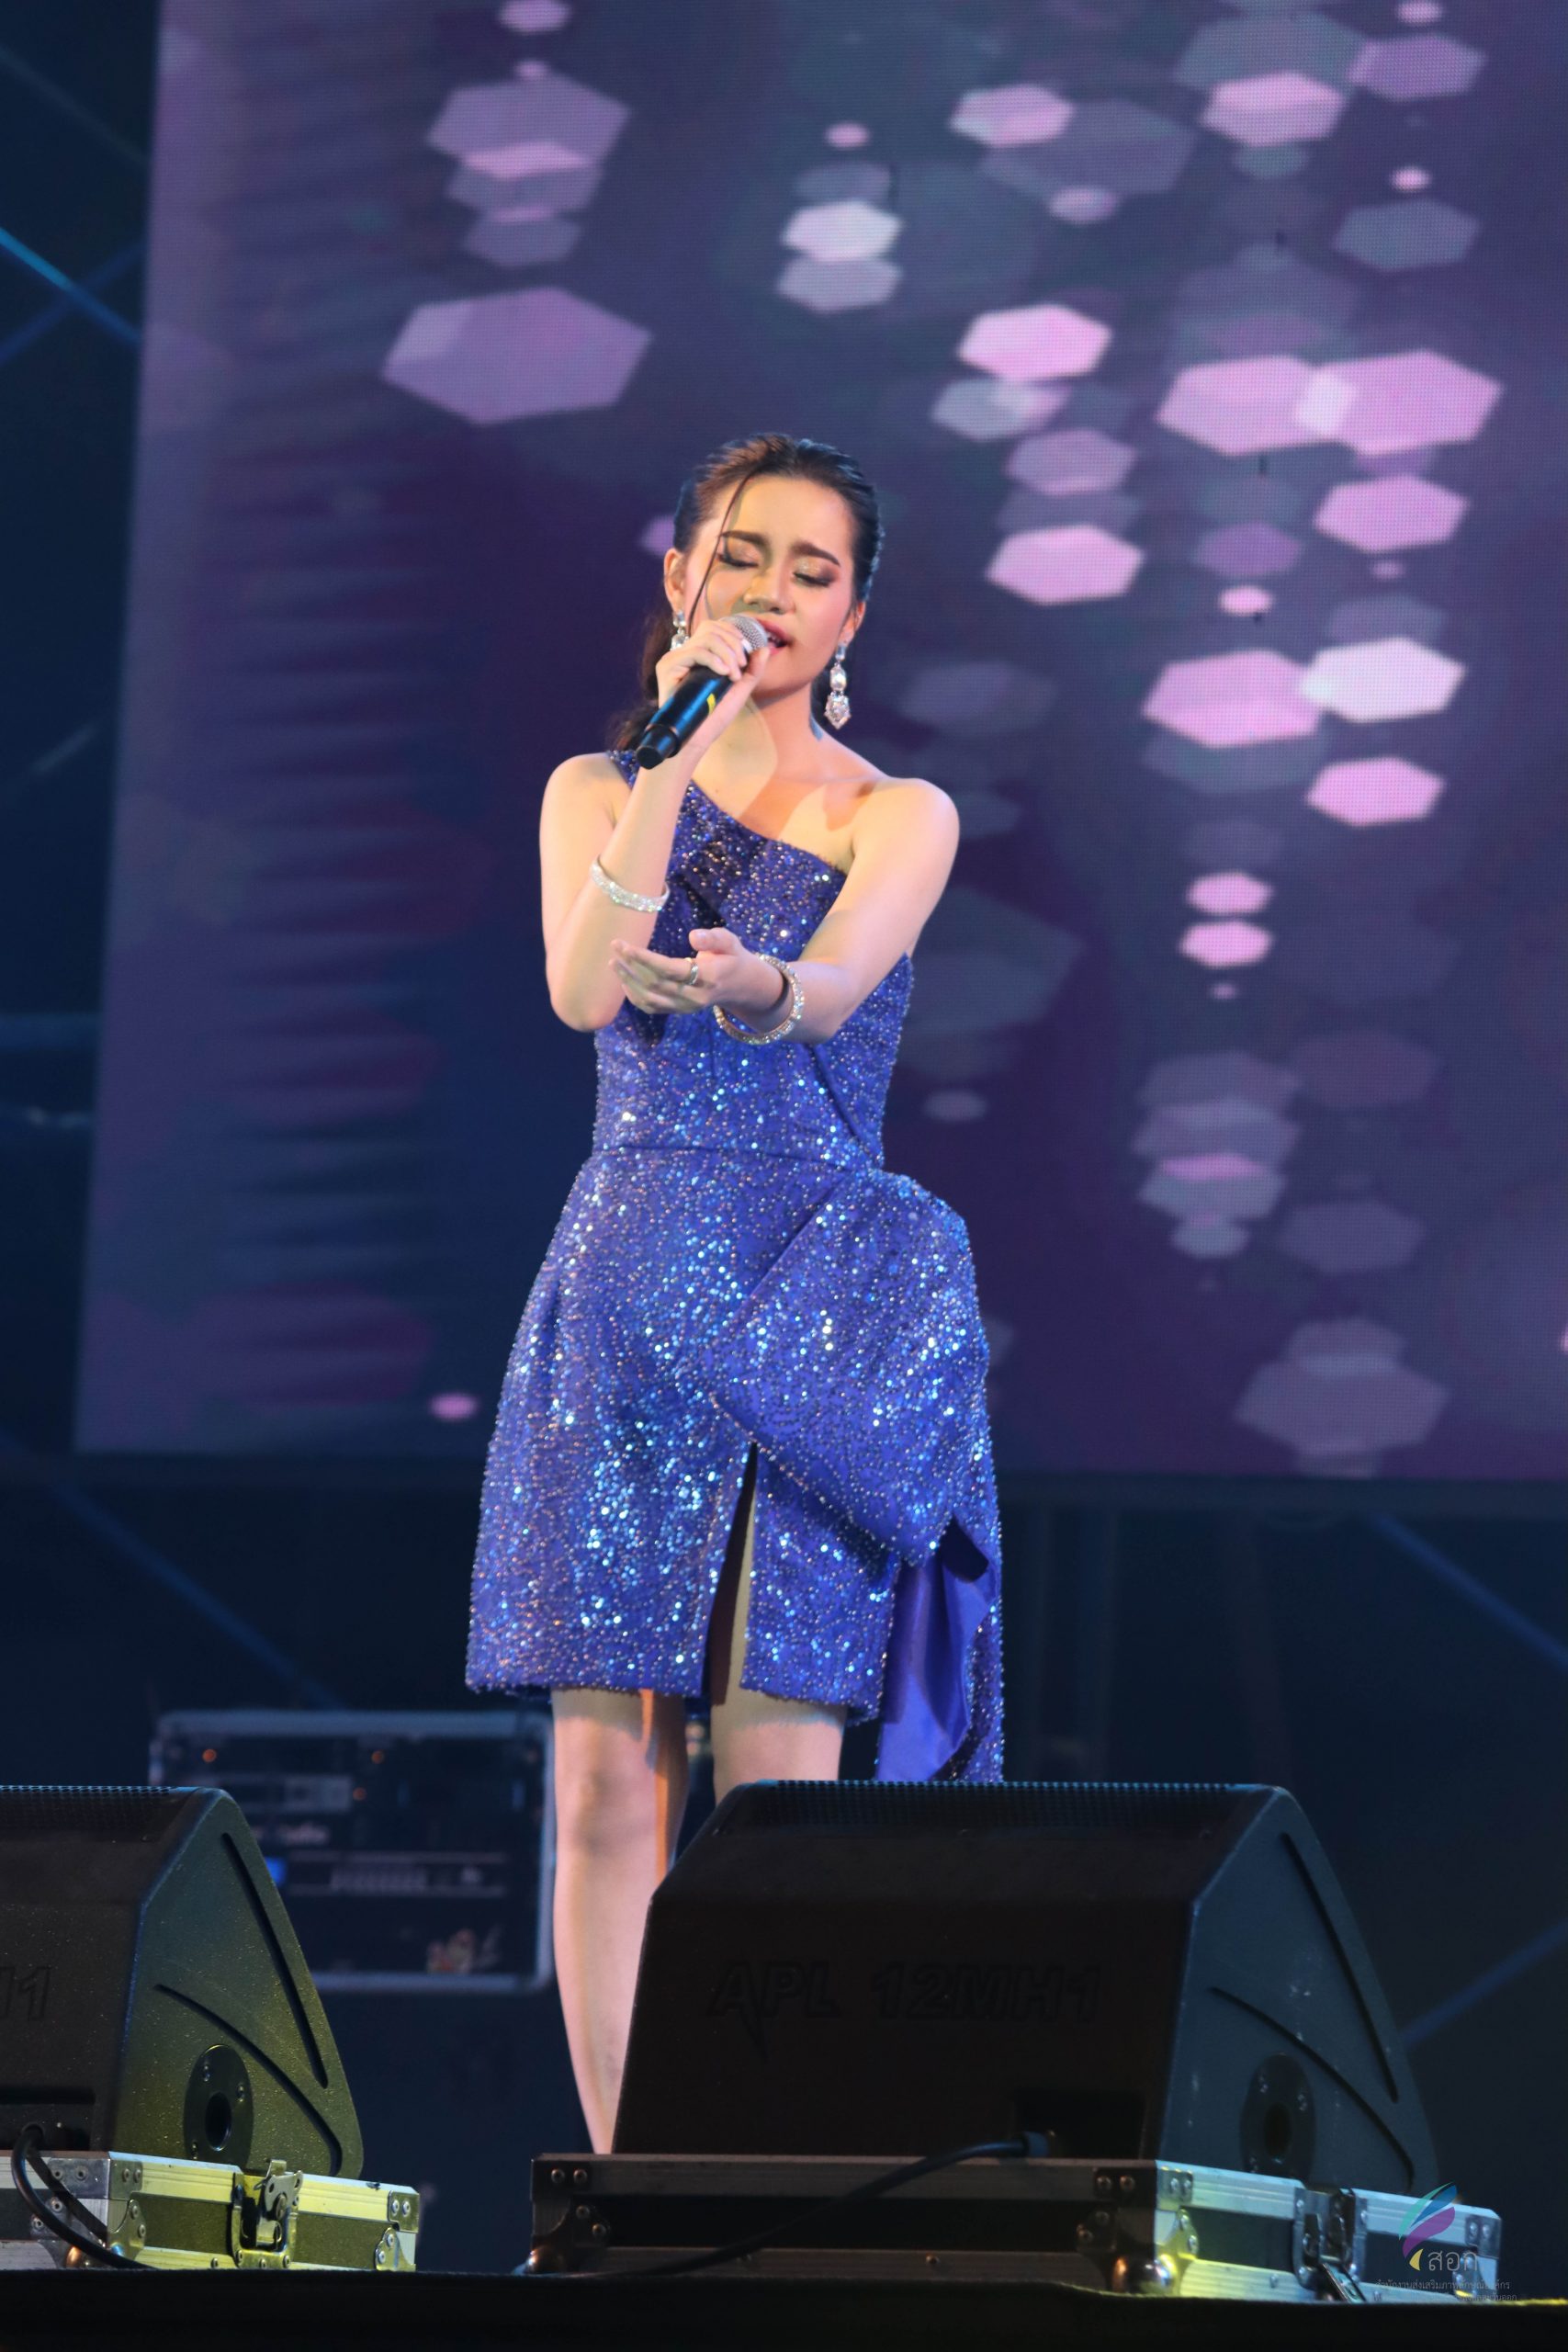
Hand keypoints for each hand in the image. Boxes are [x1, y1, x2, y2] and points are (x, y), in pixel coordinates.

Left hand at [610, 924, 782, 1017]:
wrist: (740, 986)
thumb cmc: (731, 957)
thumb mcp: (731, 942)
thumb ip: (713, 938)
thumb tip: (693, 936)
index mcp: (708, 977)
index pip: (670, 970)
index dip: (645, 959)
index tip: (626, 946)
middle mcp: (695, 996)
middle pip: (656, 984)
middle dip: (632, 965)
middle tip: (616, 945)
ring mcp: (685, 1007)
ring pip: (650, 999)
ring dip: (628, 981)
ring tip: (614, 963)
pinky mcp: (678, 1011)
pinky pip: (651, 1007)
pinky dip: (634, 996)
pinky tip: (624, 980)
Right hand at [649, 614, 772, 761]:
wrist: (696, 739)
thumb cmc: (714, 718)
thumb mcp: (738, 690)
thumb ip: (752, 670)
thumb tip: (764, 648)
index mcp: (698, 654)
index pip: (715, 627)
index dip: (734, 636)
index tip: (744, 660)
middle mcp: (685, 653)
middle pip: (712, 628)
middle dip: (733, 645)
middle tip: (740, 669)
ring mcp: (674, 658)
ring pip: (707, 638)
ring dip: (727, 654)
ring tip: (732, 676)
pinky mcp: (667, 666)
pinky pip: (696, 651)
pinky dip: (714, 660)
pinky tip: (723, 674)